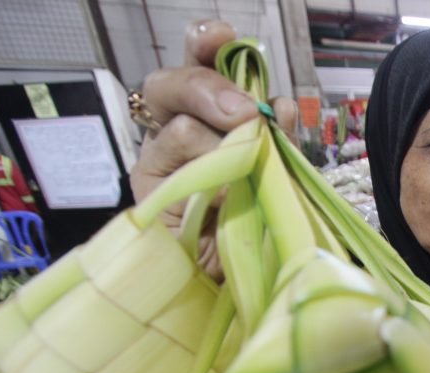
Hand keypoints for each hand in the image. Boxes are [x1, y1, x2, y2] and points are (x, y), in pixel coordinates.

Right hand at [129, 19, 297, 279]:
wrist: (248, 280)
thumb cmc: (264, 219)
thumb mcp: (279, 168)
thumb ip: (278, 135)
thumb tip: (281, 105)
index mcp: (208, 112)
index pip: (195, 62)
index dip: (204, 43)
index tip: (225, 35)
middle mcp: (173, 131)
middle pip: (168, 84)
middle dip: (208, 89)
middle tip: (244, 114)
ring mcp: (158, 165)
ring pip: (177, 128)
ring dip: (220, 147)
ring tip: (245, 177)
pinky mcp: (148, 200)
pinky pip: (174, 177)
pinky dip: (209, 185)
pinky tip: (228, 201)